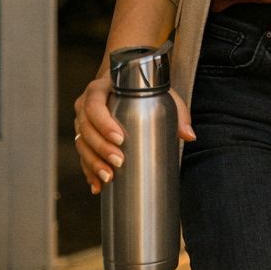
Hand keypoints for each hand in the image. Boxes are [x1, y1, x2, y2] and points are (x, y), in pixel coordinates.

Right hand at [72, 75, 194, 194]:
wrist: (125, 83)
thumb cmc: (142, 88)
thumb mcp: (160, 93)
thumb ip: (177, 111)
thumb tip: (189, 136)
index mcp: (100, 89)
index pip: (95, 105)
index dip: (104, 123)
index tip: (120, 139)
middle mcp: (85, 105)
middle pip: (86, 128)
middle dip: (101, 148)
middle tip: (118, 161)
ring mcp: (82, 121)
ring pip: (81, 144)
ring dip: (93, 163)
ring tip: (108, 176)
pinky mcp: (83, 137)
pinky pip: (82, 155)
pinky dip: (89, 172)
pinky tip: (97, 186)